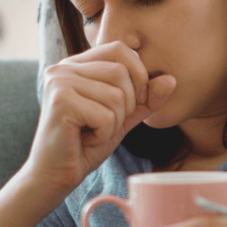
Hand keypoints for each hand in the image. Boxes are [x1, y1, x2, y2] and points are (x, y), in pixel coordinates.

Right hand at [25, 41, 175, 195]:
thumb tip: (171, 80)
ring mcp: (59, 82)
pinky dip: (103, 134)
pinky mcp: (60, 102)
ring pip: (116, 96)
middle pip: (121, 72)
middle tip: (104, 124)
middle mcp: (64, 67)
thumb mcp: (123, 117)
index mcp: (77, 64)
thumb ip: (146, 99)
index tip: (131, 103)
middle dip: (126, 105)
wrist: (55, 175)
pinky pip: (106, 115)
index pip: (121, 50)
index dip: (137, 75)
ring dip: (114, 123)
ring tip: (92, 132)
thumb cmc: (86, 144)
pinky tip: (85, 140)